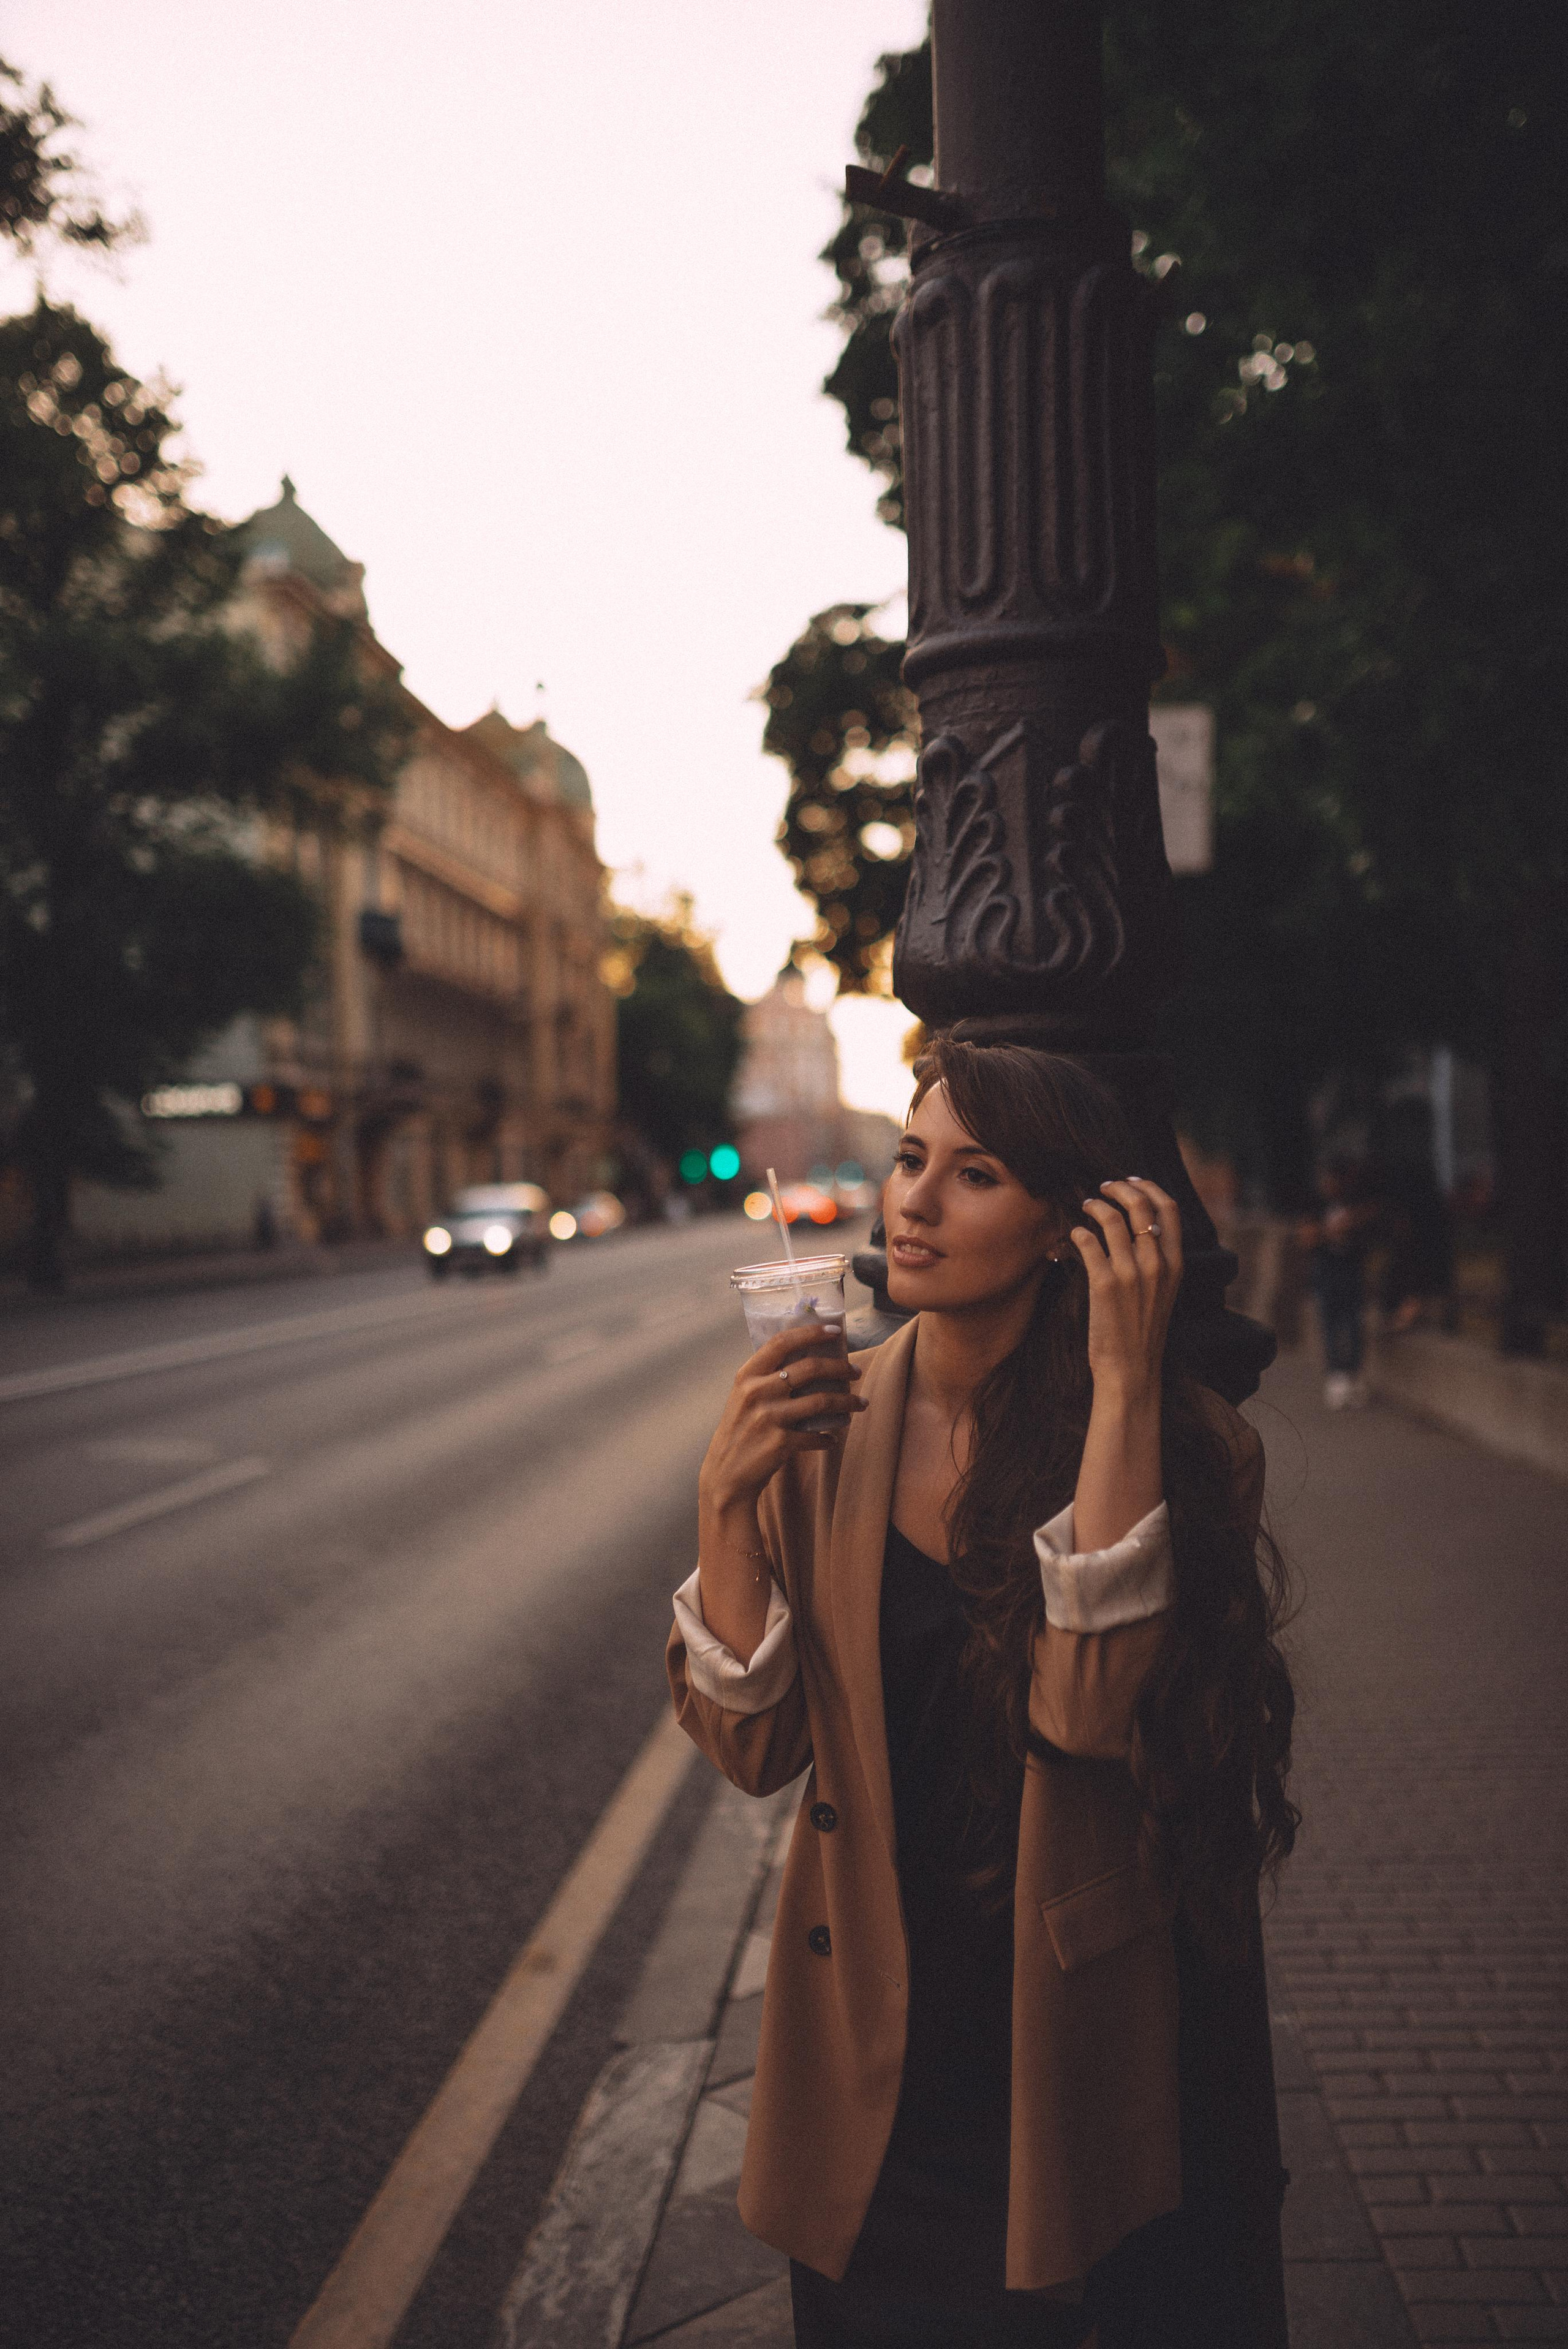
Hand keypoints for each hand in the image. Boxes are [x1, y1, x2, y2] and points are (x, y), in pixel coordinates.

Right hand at [699, 1320, 865, 1513]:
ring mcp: (769, 1417)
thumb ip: (767, 1379)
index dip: (811, 1333)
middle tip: (857, 1370)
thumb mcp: (743, 1398)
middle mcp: (757, 1392)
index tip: (835, 1331)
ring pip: (822, 1401)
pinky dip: (828, 1438)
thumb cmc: (739, 1431)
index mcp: (747, 1376)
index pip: (781, 1342)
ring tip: (861, 1403)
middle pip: (810, 1368)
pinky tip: (832, 1439)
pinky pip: (816, 1436)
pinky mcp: (780, 1442)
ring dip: (848, 1401)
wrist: (725, 1475)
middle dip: (841, 1367)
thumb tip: (808, 1360)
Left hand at [1071, 1178, 1182, 1400]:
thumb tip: (1139, 1227)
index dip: (1148, 1187)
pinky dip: (1078, 1232)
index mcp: (1175, 1264)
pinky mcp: (1104, 1284)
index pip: (1170, 1208)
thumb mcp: (1163, 1291)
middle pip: (1141, 1205)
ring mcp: (1131, 1273)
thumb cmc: (1143, 1330)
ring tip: (1086, 1207)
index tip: (1130, 1181)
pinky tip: (1074, 1235)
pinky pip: (1087, 1242)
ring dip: (1094, 1206)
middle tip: (1103, 1188)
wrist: (1131, 1369)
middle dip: (1119, 1188)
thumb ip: (1157, 1259)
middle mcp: (1156, 1264)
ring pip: (1111, 1219)